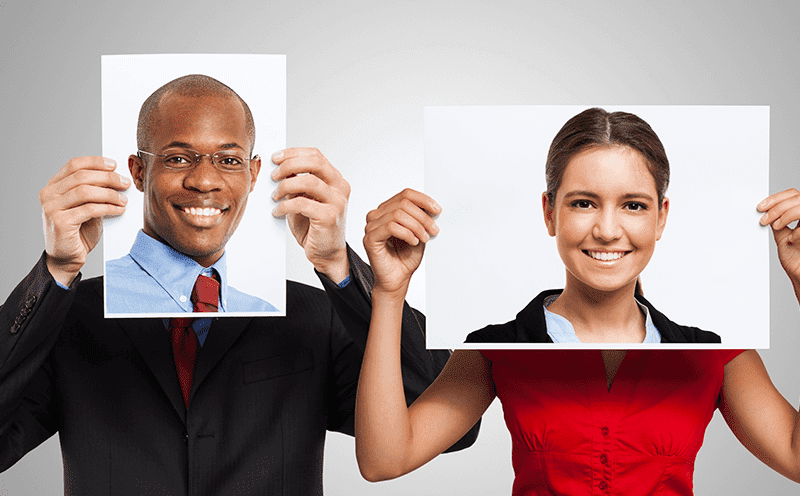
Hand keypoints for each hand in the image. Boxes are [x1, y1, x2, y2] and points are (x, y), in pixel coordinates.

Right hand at [40, 157, 129, 285]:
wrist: (66, 258)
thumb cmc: (78, 232)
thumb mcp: (86, 206)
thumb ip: (94, 191)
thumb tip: (116, 177)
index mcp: (53, 186)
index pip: (74, 165)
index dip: (96, 162)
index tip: (114, 165)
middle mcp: (49, 195)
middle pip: (82, 176)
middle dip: (108, 178)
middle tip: (125, 183)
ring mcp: (52, 208)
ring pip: (86, 191)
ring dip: (110, 194)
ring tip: (124, 199)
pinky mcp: (60, 222)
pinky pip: (90, 209)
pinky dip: (108, 208)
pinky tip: (119, 209)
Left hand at [271, 148, 350, 282]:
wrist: (326, 253)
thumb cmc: (314, 226)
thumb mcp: (304, 199)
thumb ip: (296, 183)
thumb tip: (279, 168)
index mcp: (335, 179)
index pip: (316, 155)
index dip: (293, 153)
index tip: (276, 157)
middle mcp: (340, 187)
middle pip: (314, 162)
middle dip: (289, 165)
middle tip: (274, 175)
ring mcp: (337, 202)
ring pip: (308, 181)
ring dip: (285, 186)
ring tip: (275, 195)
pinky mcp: (329, 217)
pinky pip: (302, 203)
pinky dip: (285, 206)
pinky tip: (278, 211)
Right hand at [363, 189, 440, 299]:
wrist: (398, 279)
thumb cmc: (405, 258)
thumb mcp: (419, 232)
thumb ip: (422, 218)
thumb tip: (433, 207)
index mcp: (387, 210)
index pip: (405, 194)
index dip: (423, 200)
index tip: (437, 210)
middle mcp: (377, 215)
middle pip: (403, 203)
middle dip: (423, 217)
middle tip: (433, 230)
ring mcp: (371, 226)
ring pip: (398, 214)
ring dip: (416, 226)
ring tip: (424, 238)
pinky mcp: (369, 238)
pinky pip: (390, 227)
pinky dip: (407, 233)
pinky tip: (413, 241)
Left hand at [758, 188, 799, 291]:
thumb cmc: (794, 260)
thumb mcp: (782, 236)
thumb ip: (777, 222)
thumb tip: (766, 211)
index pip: (793, 195)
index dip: (776, 198)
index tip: (761, 206)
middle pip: (798, 197)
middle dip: (778, 206)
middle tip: (764, 218)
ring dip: (786, 214)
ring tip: (777, 226)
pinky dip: (798, 231)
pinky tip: (791, 239)